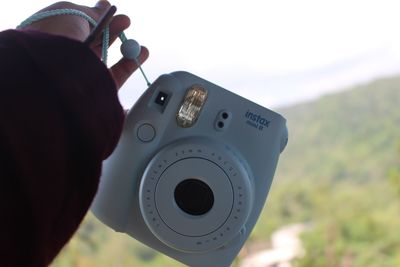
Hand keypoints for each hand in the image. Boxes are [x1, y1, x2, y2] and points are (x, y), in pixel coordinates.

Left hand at [22, 1, 148, 89]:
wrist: (52, 73)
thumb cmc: (55, 37)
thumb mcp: (71, 12)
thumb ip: (91, 12)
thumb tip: (104, 7)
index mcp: (52, 35)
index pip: (75, 24)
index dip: (94, 16)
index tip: (108, 8)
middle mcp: (65, 55)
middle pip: (93, 38)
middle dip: (110, 26)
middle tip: (125, 20)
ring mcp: (81, 73)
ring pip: (104, 54)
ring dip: (119, 40)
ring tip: (129, 28)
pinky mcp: (97, 88)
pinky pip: (117, 75)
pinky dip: (131, 63)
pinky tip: (142, 52)